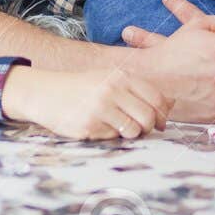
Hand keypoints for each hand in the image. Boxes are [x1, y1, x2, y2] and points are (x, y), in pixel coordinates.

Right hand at [2, 66, 169, 139]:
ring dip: (129, 134)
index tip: (158, 123)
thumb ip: (137, 90)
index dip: (162, 114)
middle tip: (138, 130)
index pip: (156, 98)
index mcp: (120, 76)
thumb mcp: (108, 79)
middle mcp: (112, 89)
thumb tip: (171, 105)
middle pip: (148, 117)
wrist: (43, 92)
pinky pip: (112, 138)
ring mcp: (100, 108)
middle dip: (148, 128)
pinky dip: (108, 137)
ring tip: (115, 128)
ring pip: (133, 131)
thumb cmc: (80, 88)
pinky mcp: (89, 125)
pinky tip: (95, 127)